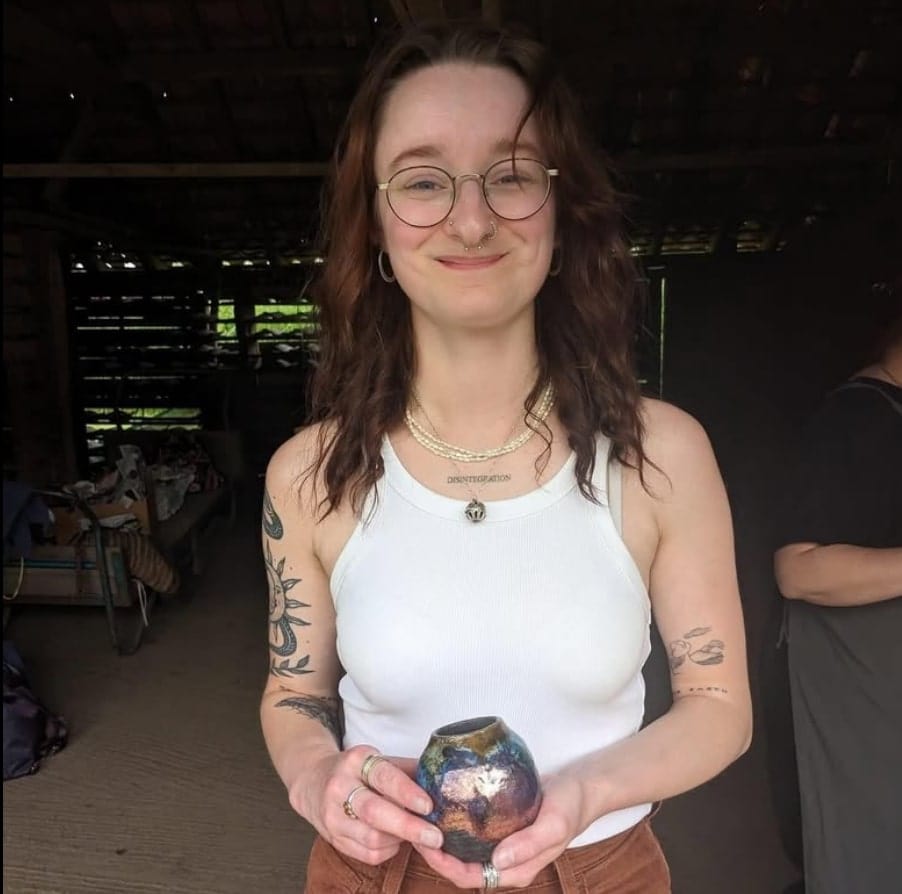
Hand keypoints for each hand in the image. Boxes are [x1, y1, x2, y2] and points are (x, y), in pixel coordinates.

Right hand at [289, 745, 443, 865]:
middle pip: (374, 812)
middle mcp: (340, 787)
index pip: (383, 777)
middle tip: (435, 836)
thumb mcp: (378, 759)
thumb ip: (407, 770)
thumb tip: (442, 780)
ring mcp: (333, 816)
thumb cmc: (356, 770)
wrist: (313, 781)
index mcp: (355, 761)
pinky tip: (396, 841)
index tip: (428, 805)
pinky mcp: (333, 839)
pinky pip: (366, 854)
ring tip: (416, 834)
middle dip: (408, 826)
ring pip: (371, 838)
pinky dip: (388, 851)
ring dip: (400, 839)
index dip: (406, 792)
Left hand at [412, 773, 586, 887]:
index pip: (470, 877)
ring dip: (442, 838)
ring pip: (465, 848)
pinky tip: (442, 805)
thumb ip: (528, 845)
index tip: (425, 844)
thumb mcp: (554, 825)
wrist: (583, 787)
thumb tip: (497, 861)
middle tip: (414, 827)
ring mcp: (502, 843)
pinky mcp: (501, 825)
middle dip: (435, 853)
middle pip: (462, 865)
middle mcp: (505, 861)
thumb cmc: (571, 807)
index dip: (444, 866)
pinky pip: (473, 830)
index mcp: (515, 870)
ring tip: (422, 817)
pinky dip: (455, 823)